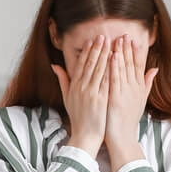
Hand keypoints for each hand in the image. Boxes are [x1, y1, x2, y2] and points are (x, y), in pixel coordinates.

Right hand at [51, 34, 109, 156]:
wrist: (84, 136)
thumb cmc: (78, 118)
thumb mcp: (67, 98)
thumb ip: (62, 80)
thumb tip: (55, 65)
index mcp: (74, 86)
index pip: (81, 64)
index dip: (87, 51)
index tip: (92, 40)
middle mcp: (81, 87)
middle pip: (90, 64)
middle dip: (97, 48)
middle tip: (102, 35)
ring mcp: (91, 93)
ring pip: (98, 69)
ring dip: (104, 54)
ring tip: (110, 42)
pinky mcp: (100, 99)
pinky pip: (105, 80)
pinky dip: (110, 69)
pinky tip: (115, 59)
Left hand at [105, 35, 156, 161]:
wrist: (123, 138)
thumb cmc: (128, 120)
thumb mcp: (140, 100)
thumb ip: (147, 83)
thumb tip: (155, 69)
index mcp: (139, 88)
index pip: (138, 65)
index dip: (136, 52)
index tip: (133, 39)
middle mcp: (134, 88)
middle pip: (132, 64)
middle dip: (128, 48)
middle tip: (125, 33)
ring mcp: (126, 92)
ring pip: (124, 68)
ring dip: (121, 52)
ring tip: (119, 39)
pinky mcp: (117, 97)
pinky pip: (115, 78)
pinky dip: (115, 66)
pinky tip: (113, 54)